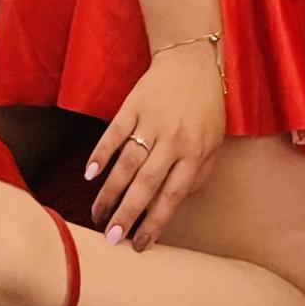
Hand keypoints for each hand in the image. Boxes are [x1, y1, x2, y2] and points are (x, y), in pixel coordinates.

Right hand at [84, 41, 225, 250]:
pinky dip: (100, 154)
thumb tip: (174, 204)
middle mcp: (173, 141)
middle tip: (112, 238)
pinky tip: (89, 175)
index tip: (140, 244)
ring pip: (127, 164)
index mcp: (195, 153)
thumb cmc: (205, 106)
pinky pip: (114, 134)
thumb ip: (199, 174)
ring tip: (97, 215)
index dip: (155, 222)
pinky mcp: (133, 106)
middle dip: (127, 214)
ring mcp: (151, 122)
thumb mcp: (214, 142)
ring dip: (110, 192)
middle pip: (146, 185)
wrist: (191, 60)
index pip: (172, 196)